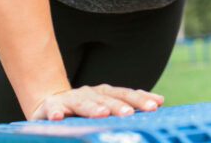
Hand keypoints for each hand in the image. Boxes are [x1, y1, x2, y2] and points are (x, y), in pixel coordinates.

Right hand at [29, 84, 163, 120]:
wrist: (50, 103)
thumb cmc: (85, 108)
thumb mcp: (107, 104)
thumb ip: (130, 103)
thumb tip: (160, 101)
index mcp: (105, 93)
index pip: (126, 95)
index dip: (140, 99)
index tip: (155, 105)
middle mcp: (90, 93)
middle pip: (106, 98)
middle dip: (118, 106)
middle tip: (129, 113)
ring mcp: (70, 99)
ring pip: (82, 103)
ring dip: (92, 108)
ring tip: (101, 114)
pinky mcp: (51, 107)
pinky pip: (53, 110)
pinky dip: (56, 113)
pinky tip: (59, 117)